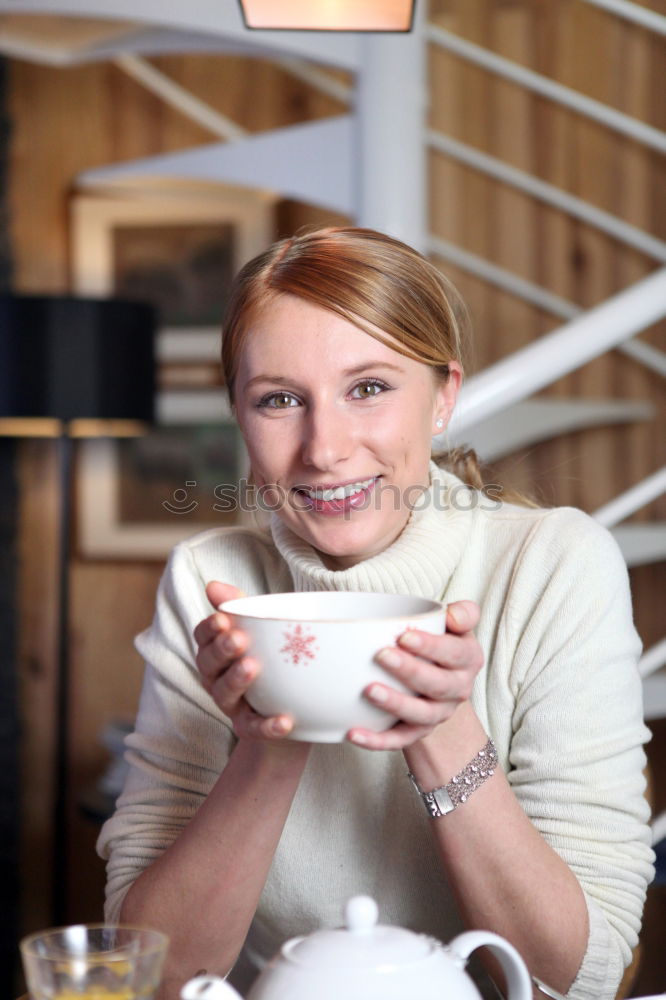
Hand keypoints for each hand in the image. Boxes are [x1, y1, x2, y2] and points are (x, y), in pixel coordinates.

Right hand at [194, 581, 294, 739]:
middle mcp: (217, 677)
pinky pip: (255, 728)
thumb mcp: (261, 631)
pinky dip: (268, 726)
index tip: (222, 618)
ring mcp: (232, 704)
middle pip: (209, 664)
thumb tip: (213, 585)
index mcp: (216, 650)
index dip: (209, 628)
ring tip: (253, 667)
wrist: (291, 711)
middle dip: (221, 650)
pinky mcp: (250, 728)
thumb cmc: (270, 660)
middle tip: (238, 639)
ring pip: (225, 694)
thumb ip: (240, 608)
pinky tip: (284, 720)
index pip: (203, 636)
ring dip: (236, 680)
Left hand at [348, 601, 482, 749]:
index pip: (455, 653)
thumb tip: (452, 615)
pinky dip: (377, 740)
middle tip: (382, 655)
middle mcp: (458, 689)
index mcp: (468, 659)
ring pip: (420, 714)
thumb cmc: (440, 641)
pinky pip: (398, 740)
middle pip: (438, 685)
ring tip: (369, 690)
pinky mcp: (418, 732)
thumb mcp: (455, 624)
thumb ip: (462, 614)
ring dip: (395, 704)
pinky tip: (353, 733)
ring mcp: (438, 713)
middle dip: (410, 671)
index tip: (404, 636)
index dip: (431, 646)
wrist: (438, 680)